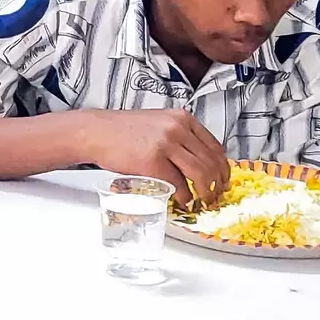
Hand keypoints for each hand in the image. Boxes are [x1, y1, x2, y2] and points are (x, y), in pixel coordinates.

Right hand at [86, 109, 230, 208]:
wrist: (97, 132)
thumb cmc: (123, 131)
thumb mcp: (159, 123)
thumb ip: (179, 136)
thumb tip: (198, 161)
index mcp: (182, 118)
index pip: (215, 146)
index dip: (223, 167)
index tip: (223, 180)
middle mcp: (178, 128)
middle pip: (211, 162)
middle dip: (217, 184)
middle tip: (215, 195)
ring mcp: (166, 143)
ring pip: (200, 174)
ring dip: (205, 192)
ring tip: (202, 201)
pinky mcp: (153, 161)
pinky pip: (178, 184)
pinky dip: (183, 196)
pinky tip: (181, 200)